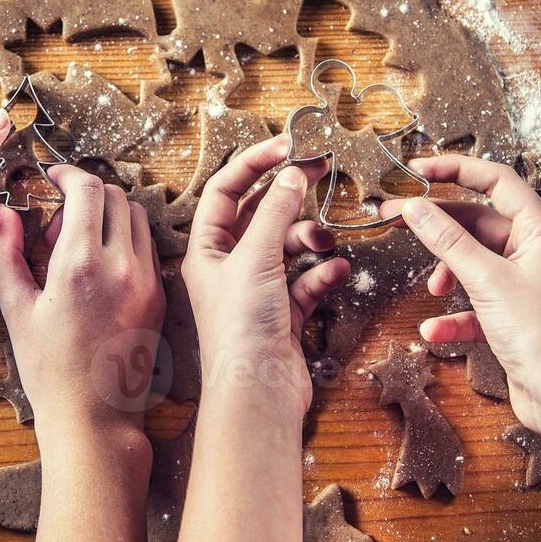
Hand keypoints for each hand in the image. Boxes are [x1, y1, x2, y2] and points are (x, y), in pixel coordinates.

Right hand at [0, 166, 165, 446]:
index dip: (67, 174)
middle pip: (115, 195)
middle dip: (86, 194)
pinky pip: (149, 247)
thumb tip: (3, 218)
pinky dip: (127, 240)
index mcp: (80, 264)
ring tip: (79, 246)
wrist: (95, 418)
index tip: (52, 177)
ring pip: (137, 218)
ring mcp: (147, 280)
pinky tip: (102, 269)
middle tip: (58, 224)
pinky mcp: (160, 296)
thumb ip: (5, 256)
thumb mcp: (17, 311)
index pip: (87, 189)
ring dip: (109, 215)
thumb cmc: (51, 371)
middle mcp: (121, 266)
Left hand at [182, 135, 348, 420]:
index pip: (226, 190)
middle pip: (259, 215)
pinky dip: (321, 272)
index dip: (254, 163)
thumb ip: (277, 213)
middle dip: (289, 194)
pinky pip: (305, 281)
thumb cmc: (240, 330)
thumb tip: (292, 174)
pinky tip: (334, 270)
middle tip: (321, 170)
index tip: (288, 145)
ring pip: (286, 246)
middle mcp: (228, 266)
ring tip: (323, 240)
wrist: (257, 396)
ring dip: (308, 237)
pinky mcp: (282, 314)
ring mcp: (256, 291)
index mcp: (206, 249)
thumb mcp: (257, 259)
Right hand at [385, 154, 540, 437]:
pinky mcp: (513, 315)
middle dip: (437, 225)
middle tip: (394, 219)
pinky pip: (476, 303)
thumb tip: (416, 208)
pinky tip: (436, 330)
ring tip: (432, 290)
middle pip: (477, 223)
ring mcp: (524, 284)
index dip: (456, 169)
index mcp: (540, 232)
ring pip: (473, 263)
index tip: (418, 171)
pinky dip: (455, 315)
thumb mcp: (487, 280)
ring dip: (447, 274)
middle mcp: (534, 252)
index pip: (496, 181)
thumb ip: (448, 241)